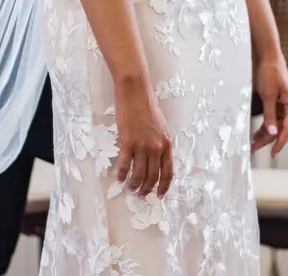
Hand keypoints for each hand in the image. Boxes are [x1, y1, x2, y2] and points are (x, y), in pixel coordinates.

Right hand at [114, 77, 173, 197]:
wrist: (135, 92)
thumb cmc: (147, 106)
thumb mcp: (161, 127)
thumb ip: (160, 143)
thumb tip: (156, 159)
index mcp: (166, 143)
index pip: (168, 172)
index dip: (164, 186)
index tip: (159, 195)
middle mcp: (156, 147)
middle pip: (152, 176)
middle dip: (146, 188)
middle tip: (140, 194)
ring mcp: (142, 145)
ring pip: (138, 174)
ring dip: (134, 184)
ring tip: (130, 188)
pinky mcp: (128, 142)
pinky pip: (124, 164)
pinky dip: (121, 174)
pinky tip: (119, 177)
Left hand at [251, 55, 287, 157]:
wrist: (268, 56)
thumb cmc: (270, 72)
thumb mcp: (268, 94)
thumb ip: (270, 114)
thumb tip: (271, 133)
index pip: (287, 129)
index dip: (279, 142)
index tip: (272, 153)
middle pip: (281, 128)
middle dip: (268, 139)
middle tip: (254, 148)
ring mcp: (284, 105)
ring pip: (276, 125)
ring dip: (265, 134)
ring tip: (252, 143)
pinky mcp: (276, 102)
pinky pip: (272, 118)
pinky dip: (265, 125)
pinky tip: (256, 133)